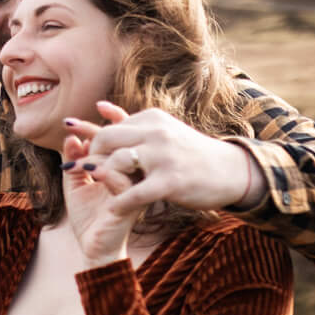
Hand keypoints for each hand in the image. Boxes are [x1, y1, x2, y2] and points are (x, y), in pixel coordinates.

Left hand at [60, 128, 137, 265]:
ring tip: (77, 164)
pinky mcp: (132, 203)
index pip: (117, 138)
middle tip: (70, 127)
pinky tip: (87, 174)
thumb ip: (73, 161)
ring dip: (96, 155)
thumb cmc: (87, 217)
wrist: (93, 248)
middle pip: (121, 142)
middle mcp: (131, 174)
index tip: (71, 119)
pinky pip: (123, 180)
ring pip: (123, 158)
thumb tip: (71, 136)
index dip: (98, 123)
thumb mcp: (75, 184)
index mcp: (121, 166)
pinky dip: (104, 173)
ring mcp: (135, 187)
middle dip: (94, 132)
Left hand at [62, 100, 264, 217]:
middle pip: (107, 140)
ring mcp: (164, 156)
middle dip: (92, 156)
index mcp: (152, 119)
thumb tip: (99, 105)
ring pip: (118, 162)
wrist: (228, 172)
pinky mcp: (170, 181)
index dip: (94, 144)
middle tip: (86, 171)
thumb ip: (129, 121)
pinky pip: (135, 192)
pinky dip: (119, 201)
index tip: (86, 156)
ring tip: (94, 186)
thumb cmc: (190, 154)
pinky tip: (112, 209)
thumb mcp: (161, 130)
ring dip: (102, 176)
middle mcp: (157, 132)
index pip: (110, 127)